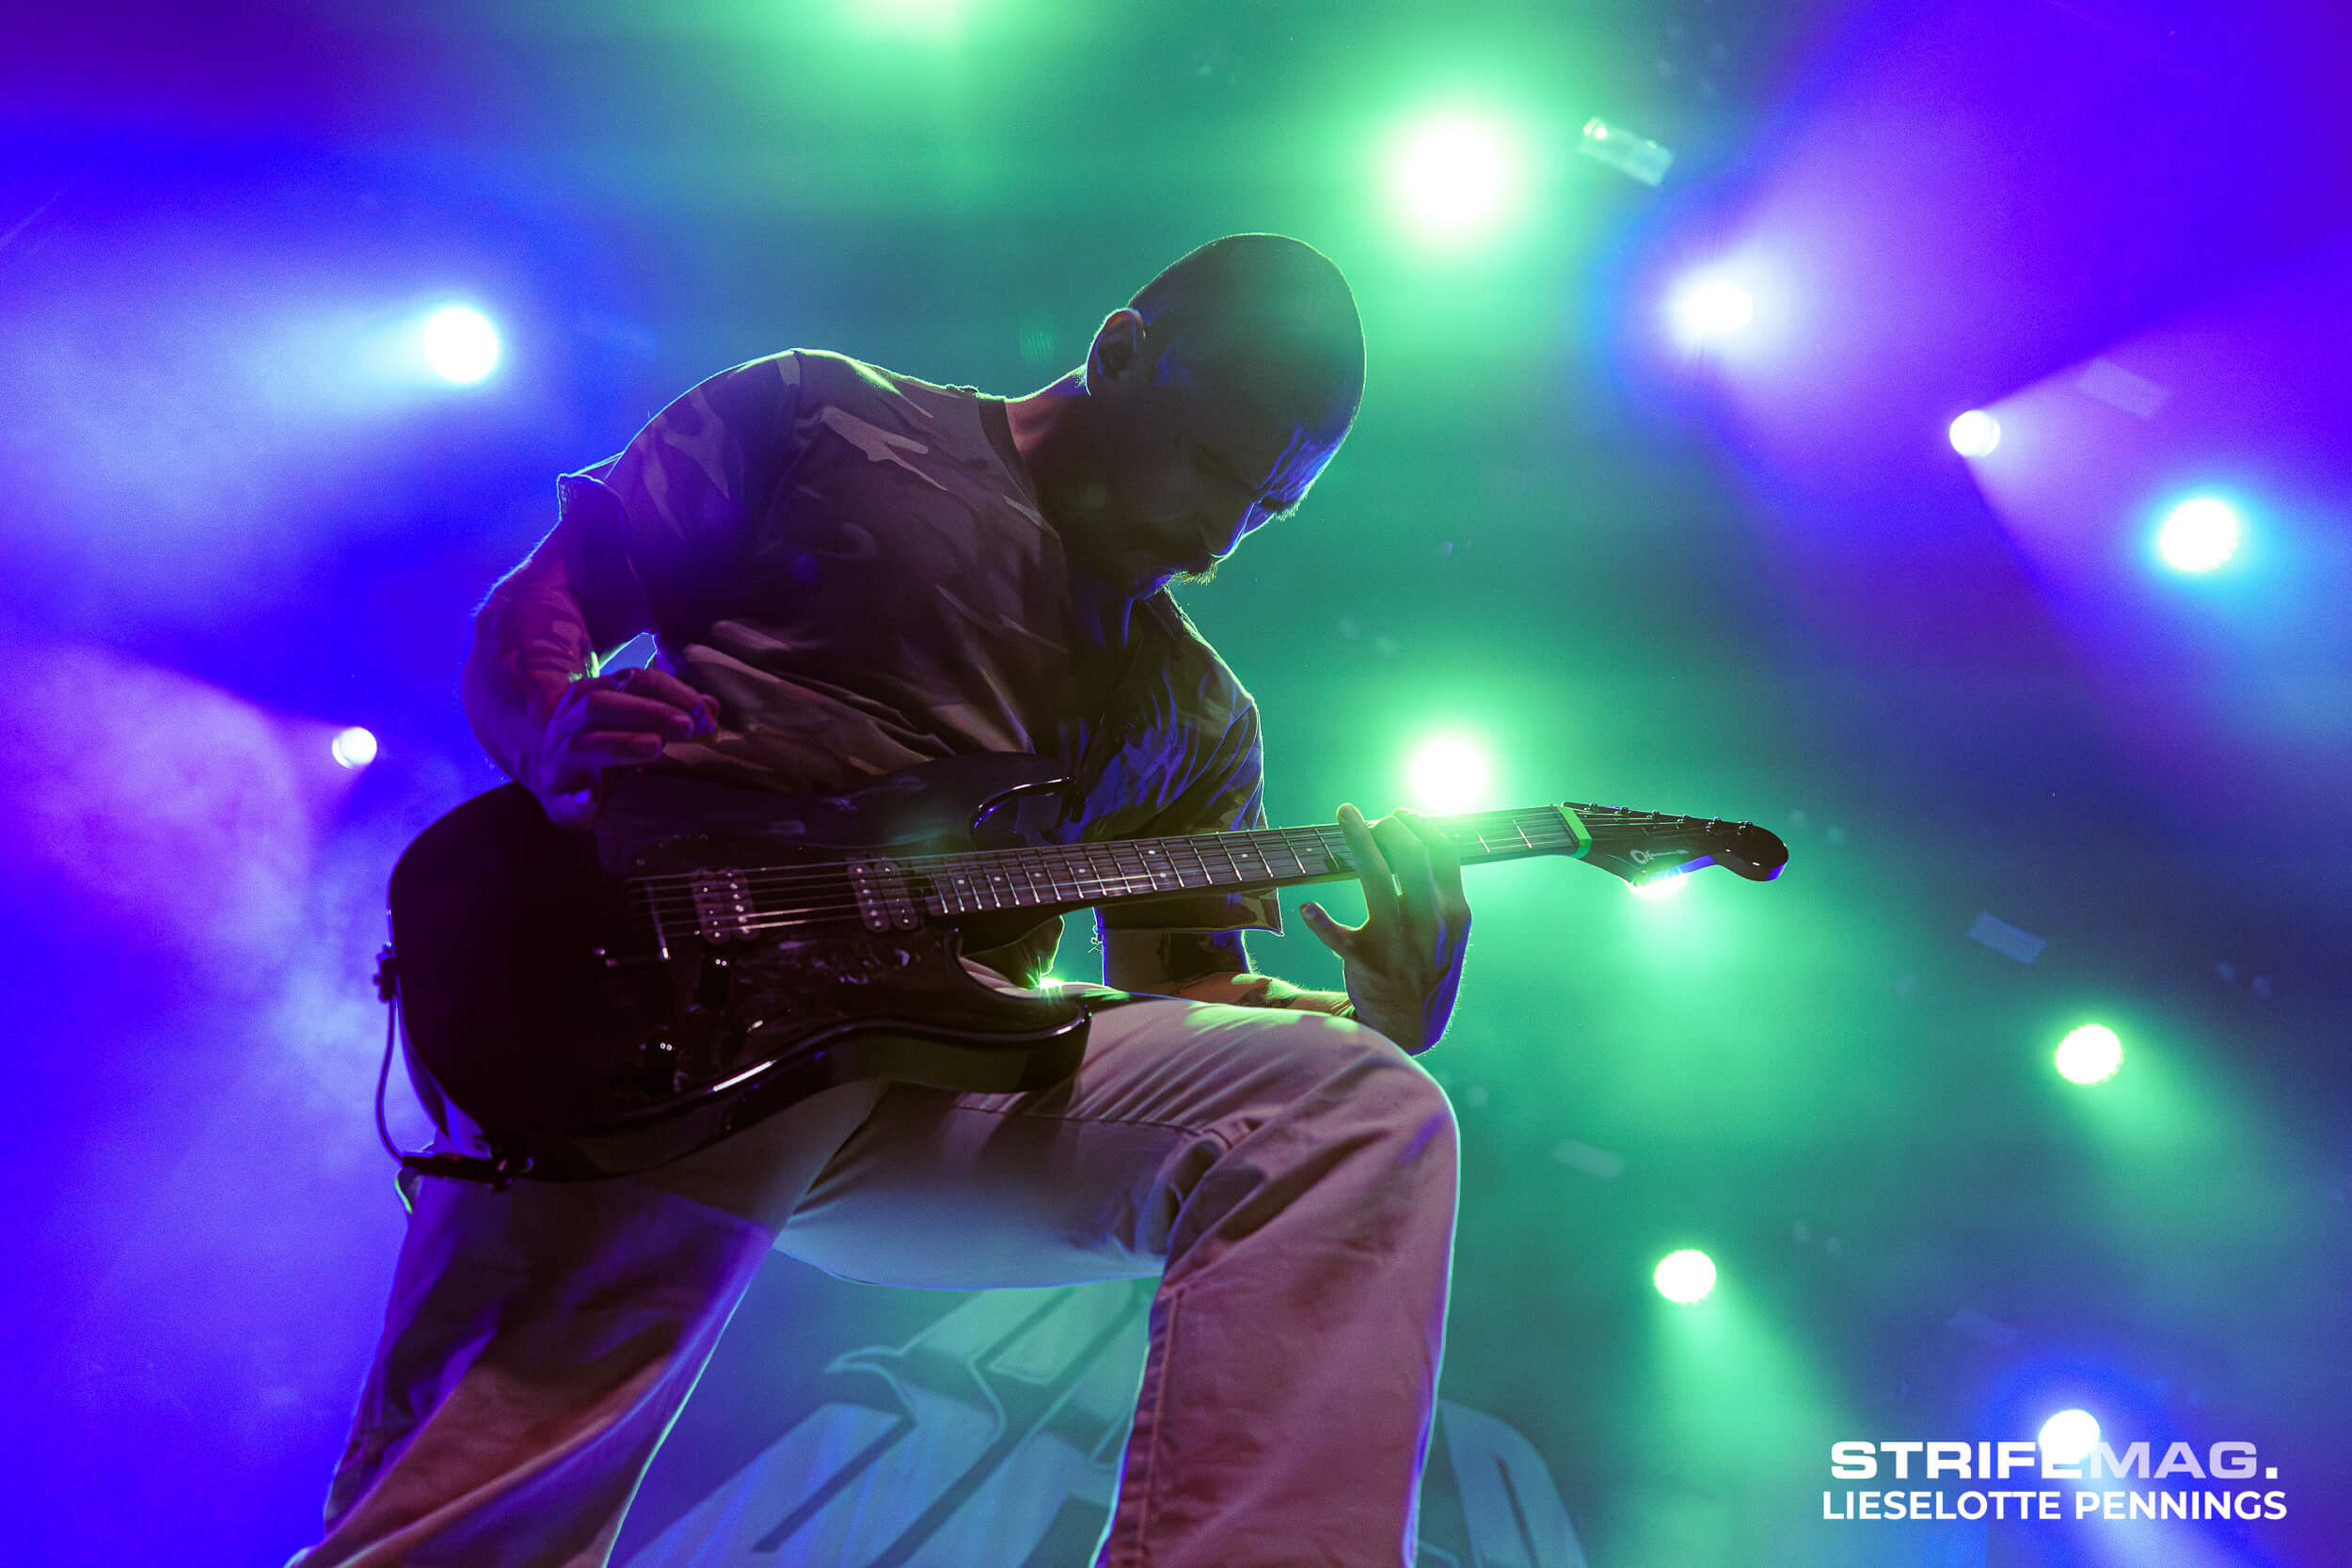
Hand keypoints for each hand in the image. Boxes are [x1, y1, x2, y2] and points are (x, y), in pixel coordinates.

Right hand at [524, 665, 716, 828]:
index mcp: (592, 693)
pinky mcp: (557, 797)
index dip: (671, 691)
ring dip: (621, 743)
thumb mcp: (635, 722)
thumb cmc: (604, 744)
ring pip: (586, 744)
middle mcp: (570, 721)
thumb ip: (671, 711)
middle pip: (603, 704)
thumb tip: (711, 707)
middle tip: (688, 727)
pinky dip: (578, 798)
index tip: (704, 711)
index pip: (632, 679)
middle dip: (649, 712)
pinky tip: (592, 799)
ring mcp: (560, 758)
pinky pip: (566, 797)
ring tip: (655, 746)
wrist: (551, 778)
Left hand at [1298, 804, 1471, 1052]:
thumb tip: (1419, 843)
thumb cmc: (1429, 970)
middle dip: (1388, 825)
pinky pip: (1335, 934)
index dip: (1421, 825)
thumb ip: (1442, 895)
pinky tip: (1307, 907)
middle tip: (1369, 819)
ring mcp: (1397, 941)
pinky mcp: (1364, 960)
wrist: (1413, 1028)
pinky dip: (1319, 919)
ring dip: (1358, 837)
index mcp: (1456, 913)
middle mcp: (1429, 923)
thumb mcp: (1451, 935)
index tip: (1401, 813)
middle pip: (1410, 855)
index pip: (1444, 853)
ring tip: (1346, 814)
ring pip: (1374, 876)